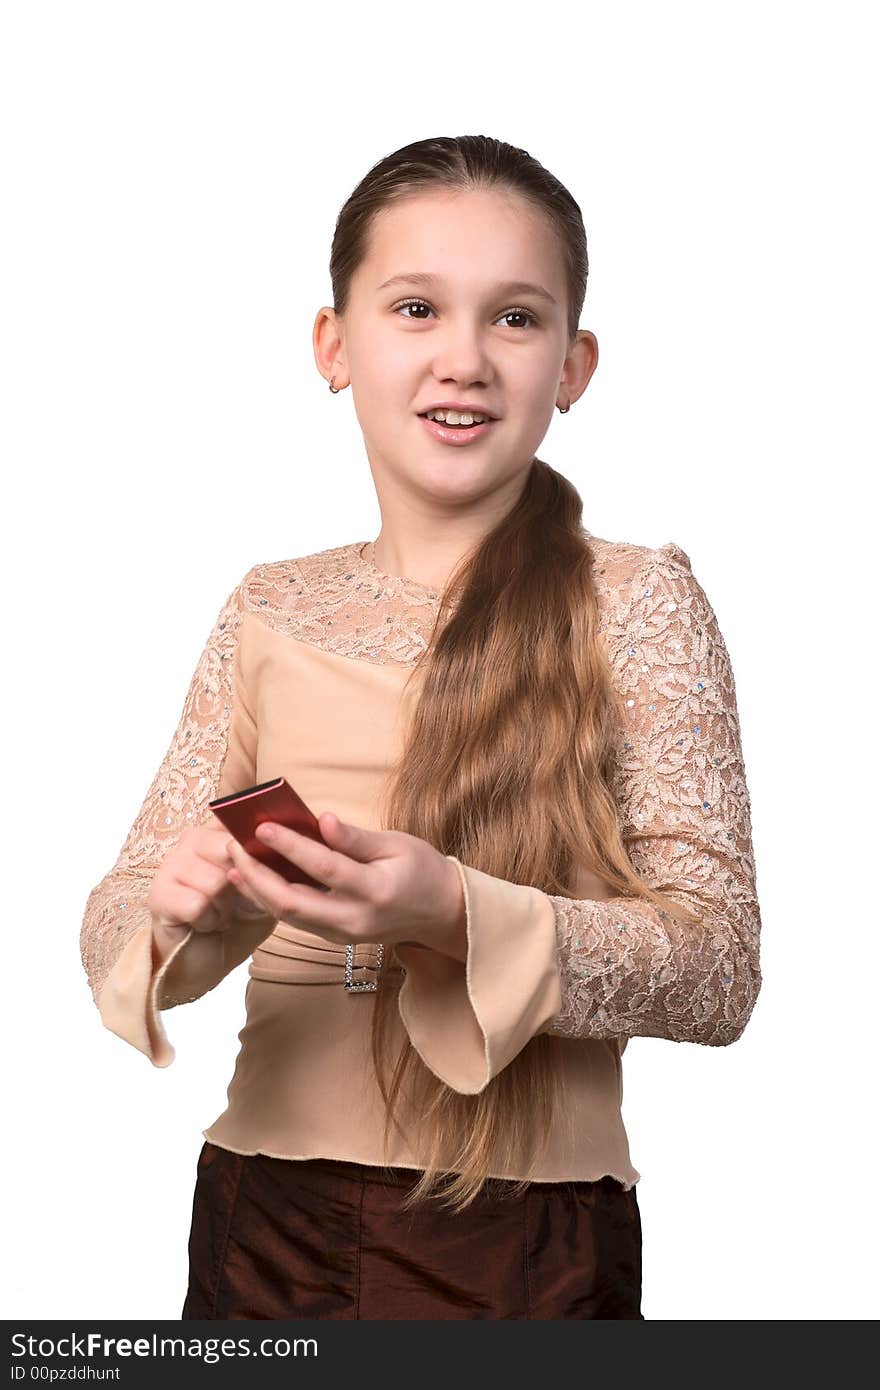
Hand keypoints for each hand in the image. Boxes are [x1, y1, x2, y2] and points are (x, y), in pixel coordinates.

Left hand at [224, 812, 465, 953]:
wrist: (441, 913)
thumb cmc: (422, 870)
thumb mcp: (397, 844)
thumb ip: (355, 838)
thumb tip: (320, 820)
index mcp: (376, 891)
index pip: (324, 867)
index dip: (290, 846)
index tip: (263, 826)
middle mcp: (355, 920)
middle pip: (292, 903)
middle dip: (256, 875)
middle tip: (233, 846)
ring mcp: (343, 935)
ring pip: (287, 916)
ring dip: (256, 889)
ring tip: (234, 861)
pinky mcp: (335, 939)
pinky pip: (295, 920)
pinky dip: (270, 899)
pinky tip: (254, 879)